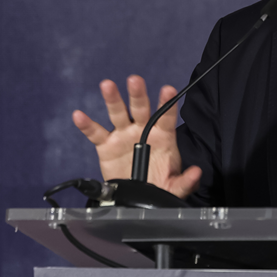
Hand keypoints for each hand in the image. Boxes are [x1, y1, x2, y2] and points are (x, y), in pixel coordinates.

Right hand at [72, 75, 201, 197]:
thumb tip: (197, 173)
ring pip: (118, 114)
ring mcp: (123, 135)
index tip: (168, 90)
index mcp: (162, 137)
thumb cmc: (158, 184)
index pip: (166, 117)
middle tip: (135, 80)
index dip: (167, 104)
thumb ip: (185, 181)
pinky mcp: (106, 145)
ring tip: (107, 85)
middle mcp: (142, 131)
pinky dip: (87, 125)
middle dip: (138, 95)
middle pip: (140, 109)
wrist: (136, 196)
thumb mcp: (174, 186)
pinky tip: (79, 116)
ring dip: (113, 100)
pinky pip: (95, 133)